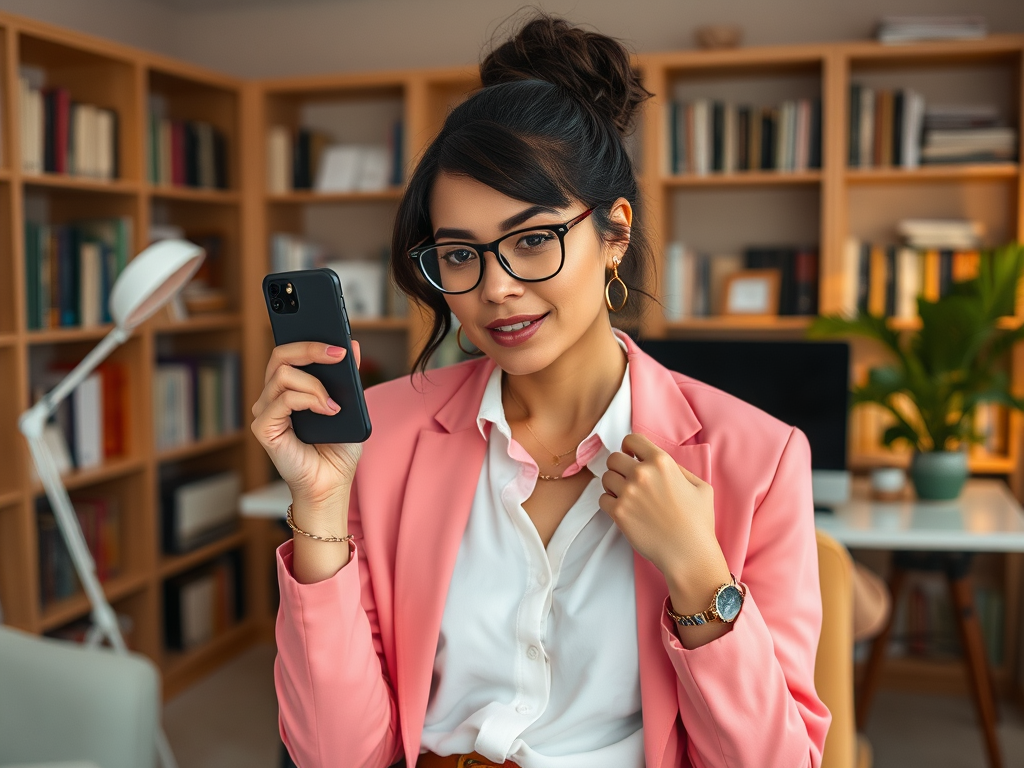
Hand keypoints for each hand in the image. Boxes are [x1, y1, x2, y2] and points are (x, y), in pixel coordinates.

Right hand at [250, 341, 363, 507]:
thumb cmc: (337, 449)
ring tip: (334, 404)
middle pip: (281, 355)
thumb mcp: (350, 405)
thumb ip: (348, 376)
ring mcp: (266, 411)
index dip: (309, 340)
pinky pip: (283, 400)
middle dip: (310, 349)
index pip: (289, 352)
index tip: (338, 341)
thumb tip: (353, 345)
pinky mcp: (264, 428)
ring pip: (283, 375)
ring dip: (315, 385)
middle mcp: (273, 397)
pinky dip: (309, 400)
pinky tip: (328, 411)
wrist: (332, 483)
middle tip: (339, 353)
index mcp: (289, 388)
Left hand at [599, 433, 726, 584]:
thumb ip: (678, 469)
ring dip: (613, 485)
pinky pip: (602, 499)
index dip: (629, 447)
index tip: (630, 455)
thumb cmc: (698, 521)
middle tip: (628, 479)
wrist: (689, 553)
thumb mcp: (699, 486)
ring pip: (606, 478)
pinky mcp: (618, 512)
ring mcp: (628, 493)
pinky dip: (609, 503)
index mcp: (661, 462)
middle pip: (613, 458)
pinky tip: (624, 509)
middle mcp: (642, 473)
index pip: (632, 440)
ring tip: (627, 496)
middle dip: (619, 467)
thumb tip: (658, 463)